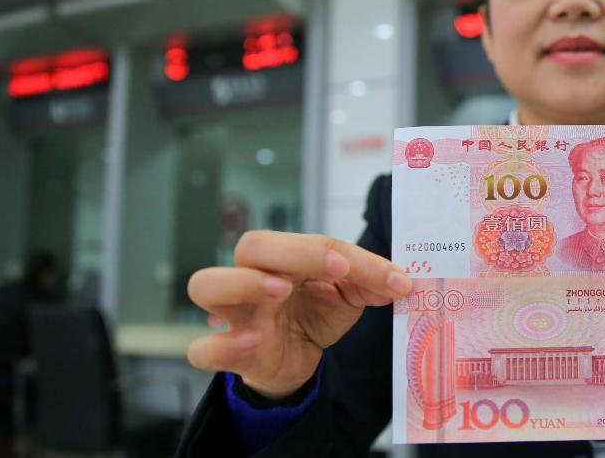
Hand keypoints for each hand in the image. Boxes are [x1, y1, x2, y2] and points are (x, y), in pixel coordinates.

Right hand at [186, 231, 412, 398]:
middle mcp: (252, 277)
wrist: (296, 362)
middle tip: (334, 269)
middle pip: (251, 246)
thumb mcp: (347, 297)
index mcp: (284, 259)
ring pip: (206, 284)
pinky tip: (252, 341)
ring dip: (243, 283)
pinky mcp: (228, 353)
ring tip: (280, 291)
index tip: (375, 270)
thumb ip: (371, 283)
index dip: (335, 251)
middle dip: (292, 252)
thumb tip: (402, 282)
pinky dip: (222, 345)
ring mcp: (235, 314)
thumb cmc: (313, 316)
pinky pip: (202, 348)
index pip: (304, 242)